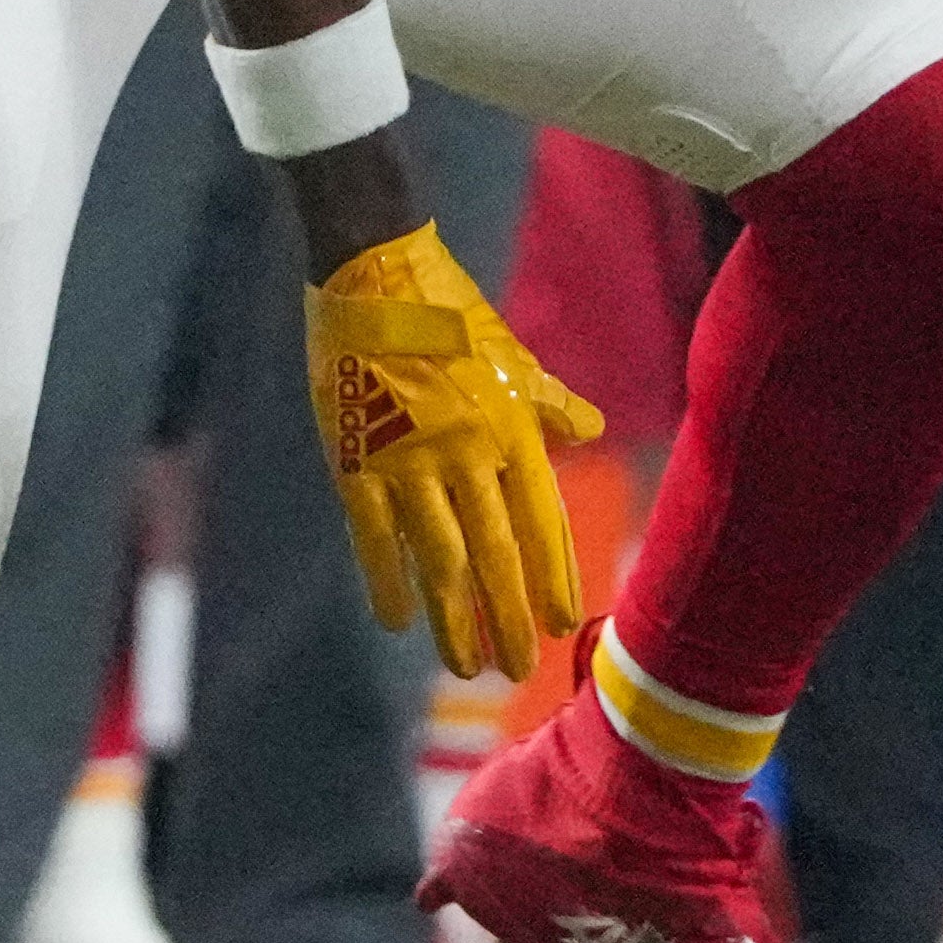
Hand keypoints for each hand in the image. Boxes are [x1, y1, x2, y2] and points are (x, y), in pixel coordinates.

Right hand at [306, 222, 602, 680]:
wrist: (373, 274)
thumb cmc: (451, 315)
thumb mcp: (511, 355)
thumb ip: (548, 401)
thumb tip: (587, 429)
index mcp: (510, 426)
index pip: (541, 518)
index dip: (552, 572)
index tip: (561, 619)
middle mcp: (467, 451)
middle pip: (496, 553)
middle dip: (507, 617)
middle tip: (516, 668)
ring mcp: (408, 460)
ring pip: (439, 559)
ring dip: (454, 618)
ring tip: (465, 665)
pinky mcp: (355, 460)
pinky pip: (374, 537)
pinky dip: (387, 582)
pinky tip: (397, 622)